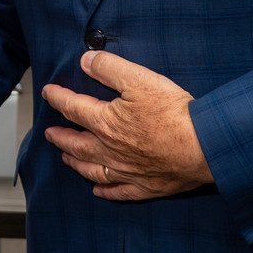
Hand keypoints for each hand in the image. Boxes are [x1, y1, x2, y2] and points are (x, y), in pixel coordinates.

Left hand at [41, 50, 212, 201]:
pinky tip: (98, 190)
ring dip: (75, 162)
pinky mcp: (145, 186)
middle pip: (77, 143)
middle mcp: (110, 150)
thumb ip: (110, 68)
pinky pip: (118, 191)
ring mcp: (126, 171)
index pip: (73, 108)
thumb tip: (87, 61)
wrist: (203, 146)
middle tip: (49, 133)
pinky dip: (105, 191)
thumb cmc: (174, 113)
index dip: (58, 98)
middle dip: (60, 136)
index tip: (49, 93)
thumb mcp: (140, 78)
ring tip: (66, 158)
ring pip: (92, 169)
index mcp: (106, 122)